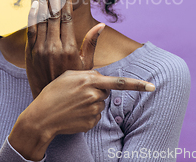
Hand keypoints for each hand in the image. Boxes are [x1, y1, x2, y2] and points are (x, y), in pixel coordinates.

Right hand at [9, 70, 154, 159]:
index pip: (120, 82)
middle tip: (77, 93)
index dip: (138, 84)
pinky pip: (95, 116)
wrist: (42, 117)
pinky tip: (75, 113)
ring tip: (73, 103)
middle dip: (97, 91)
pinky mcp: (91, 122)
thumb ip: (88, 72)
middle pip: (106, 91)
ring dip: (91, 102)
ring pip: (100, 103)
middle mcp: (94, 94)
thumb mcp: (69, 74)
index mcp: (90, 79)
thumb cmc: (53, 92)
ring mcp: (93, 110)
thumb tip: (101, 75)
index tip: (152, 87)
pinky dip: (87, 114)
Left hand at [25, 0, 104, 97]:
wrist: (50, 104)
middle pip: (53, 15)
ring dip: (42, 1)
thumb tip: (101, 25)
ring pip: (41, 20)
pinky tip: (35, 4)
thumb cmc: (72, 82)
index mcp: (69, 48)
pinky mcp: (30, 53)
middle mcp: (54, 47)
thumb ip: (91, 43)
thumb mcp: (86, 65)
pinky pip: (31, 31)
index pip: (67, 18)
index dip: (65, 1)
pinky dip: (32, 17)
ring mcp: (40, 50)